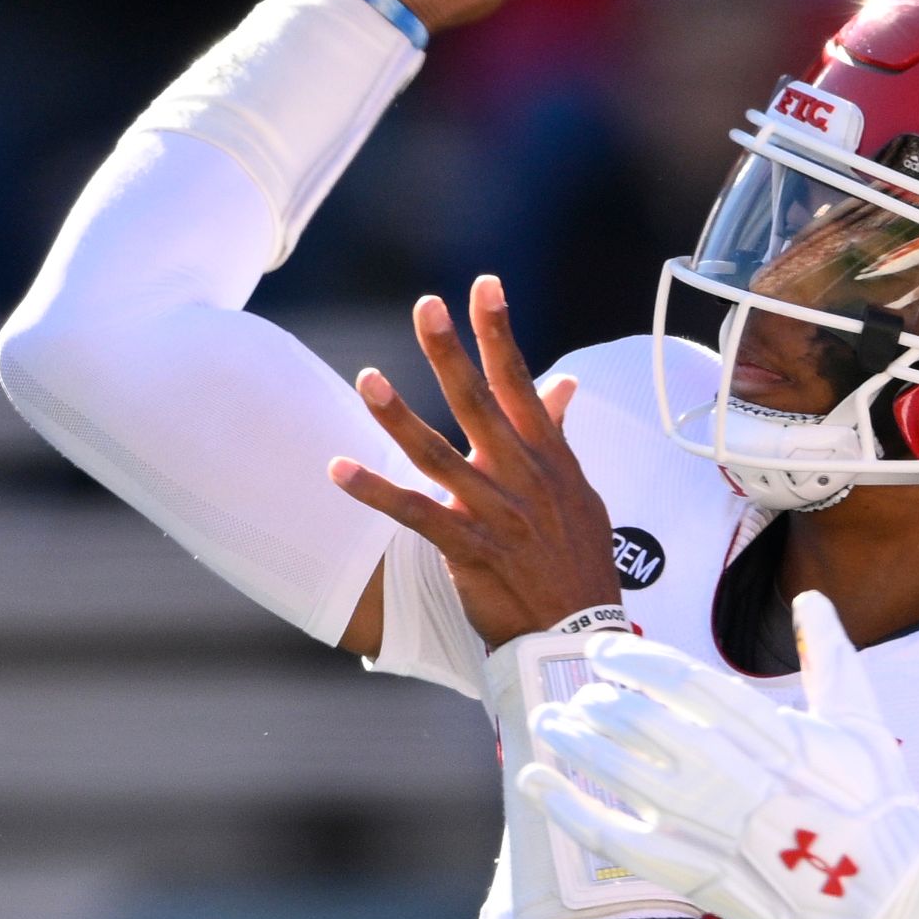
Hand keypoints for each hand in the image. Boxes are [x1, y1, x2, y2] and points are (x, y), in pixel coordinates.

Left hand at [330, 276, 622, 645]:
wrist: (580, 633)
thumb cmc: (580, 560)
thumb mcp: (580, 493)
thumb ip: (558, 436)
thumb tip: (561, 384)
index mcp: (549, 458)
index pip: (523, 382)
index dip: (501, 332)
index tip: (484, 285)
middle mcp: (523, 478)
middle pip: (480, 402)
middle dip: (451, 352)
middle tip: (425, 306)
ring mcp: (497, 513)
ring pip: (439, 455)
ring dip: (399, 416)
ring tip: (366, 377)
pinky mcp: (470, 550)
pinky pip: (416, 515)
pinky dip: (376, 492)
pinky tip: (338, 470)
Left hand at [523, 591, 918, 918]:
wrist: (891, 893)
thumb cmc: (880, 806)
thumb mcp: (864, 722)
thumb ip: (830, 657)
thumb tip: (811, 601)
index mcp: (770, 729)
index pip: (682, 680)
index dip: (633, 661)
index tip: (605, 653)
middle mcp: (732, 771)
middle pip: (641, 722)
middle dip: (600, 703)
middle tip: (579, 695)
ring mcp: (709, 824)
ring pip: (619, 773)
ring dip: (575, 744)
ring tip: (549, 723)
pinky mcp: (693, 873)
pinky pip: (613, 837)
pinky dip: (567, 808)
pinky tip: (534, 783)